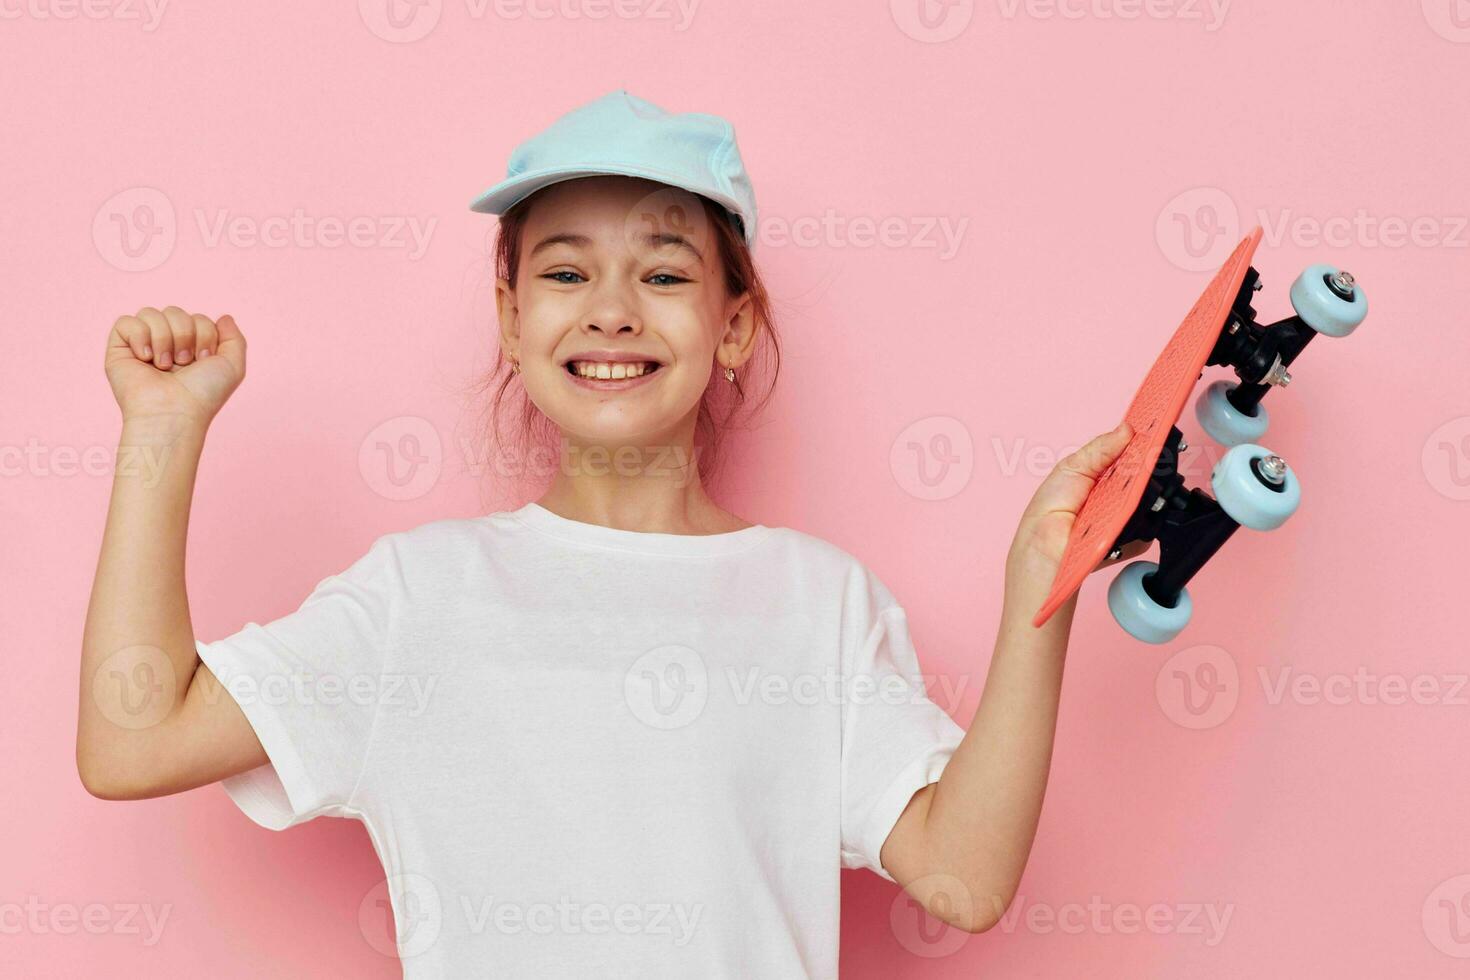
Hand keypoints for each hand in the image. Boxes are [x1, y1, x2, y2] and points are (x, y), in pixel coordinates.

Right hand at [105, 307, 245, 423]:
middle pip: (175, 311)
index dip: (204, 335)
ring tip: (165, 365)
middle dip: (184, 335)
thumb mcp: (233, 366)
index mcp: (190, 347)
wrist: (174, 412)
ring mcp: (142, 346)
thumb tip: (224, 317)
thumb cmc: (203, 395)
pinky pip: (126, 322)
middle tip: (184, 363)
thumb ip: (235, 339)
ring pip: (151, 313)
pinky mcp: (119, 350)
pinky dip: (139, 336)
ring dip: (164, 338)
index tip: (204, 360)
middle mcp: (166, 344)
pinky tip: (145, 358)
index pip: (197, 318)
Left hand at [1007, 422, 1149, 576]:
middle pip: (1146, 476)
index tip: (1158, 425)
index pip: (1132, 455)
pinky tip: (1119, 519)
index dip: (1144, 443)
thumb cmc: (1048, 509)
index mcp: (1105, 475)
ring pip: (1152, 499)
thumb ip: (1100, 449)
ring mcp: (1128, 517)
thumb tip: (1127, 429)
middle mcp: (1119, 495)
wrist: (1044, 548)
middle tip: (1147, 454)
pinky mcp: (1134, 539)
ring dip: (1142, 493)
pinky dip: (1138, 520)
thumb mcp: (1071, 468)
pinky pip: (1149, 526)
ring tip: (1120, 493)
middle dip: (1147, 465)